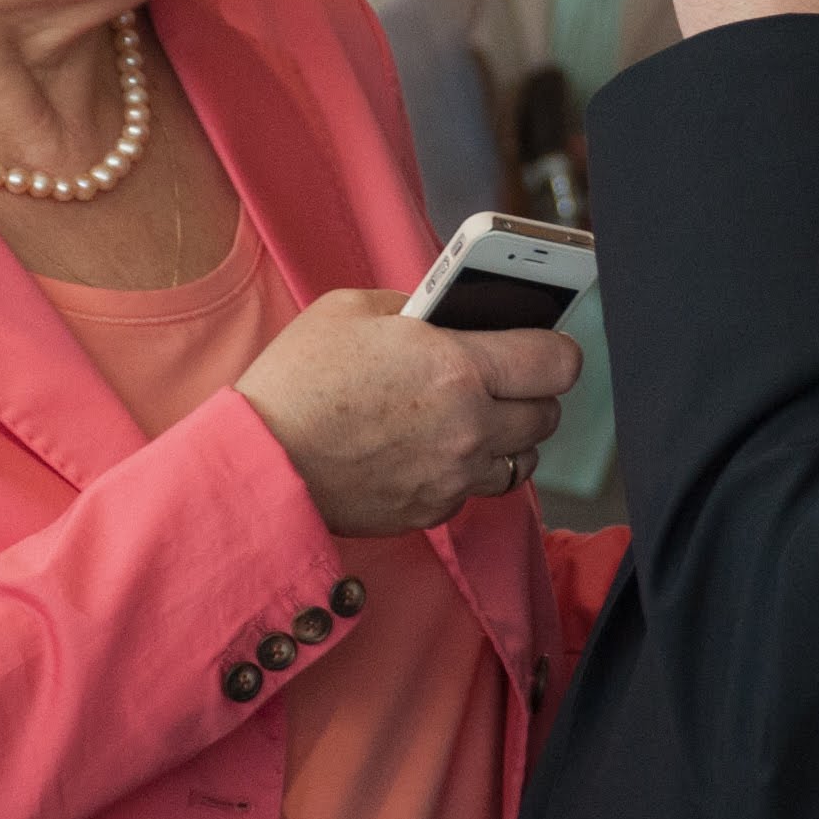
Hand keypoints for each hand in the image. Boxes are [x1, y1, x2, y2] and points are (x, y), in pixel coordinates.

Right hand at [235, 289, 577, 535]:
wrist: (260, 464)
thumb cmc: (297, 382)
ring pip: (521, 460)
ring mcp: (453, 476)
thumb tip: (445, 311)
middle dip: (529, 393)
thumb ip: (415, 307)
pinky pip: (475, 490)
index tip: (543, 344)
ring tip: (471, 418)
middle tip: (498, 377)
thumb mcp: (350, 311)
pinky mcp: (432, 510)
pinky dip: (464, 471)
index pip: (557, 362)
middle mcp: (469, 427)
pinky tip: (429, 450)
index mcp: (457, 366)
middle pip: (547, 415)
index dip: (556, 349)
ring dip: (507, 438)